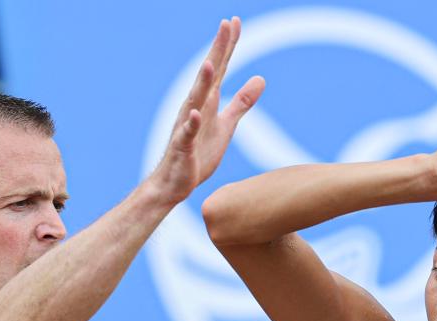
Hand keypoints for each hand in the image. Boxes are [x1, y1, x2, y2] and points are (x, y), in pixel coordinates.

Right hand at [148, 17, 265, 205]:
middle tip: (226, 25)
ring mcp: (187, 126)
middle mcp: (195, 107)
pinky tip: (196, 113)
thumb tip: (261, 78)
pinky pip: (187, 134)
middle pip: (208, 75)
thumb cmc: (199, 153)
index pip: (220, 68)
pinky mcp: (182, 147)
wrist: (175, 183)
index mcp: (207, 101)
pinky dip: (190, 124)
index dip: (228, 46)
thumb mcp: (227, 125)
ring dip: (202, 83)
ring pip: (195, 100)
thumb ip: (242, 102)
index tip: (234, 21)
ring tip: (211, 63)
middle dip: (217, 51)